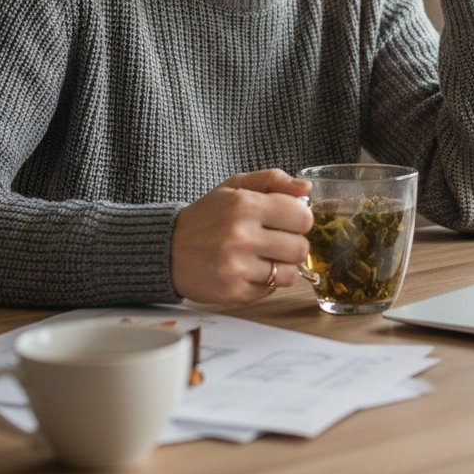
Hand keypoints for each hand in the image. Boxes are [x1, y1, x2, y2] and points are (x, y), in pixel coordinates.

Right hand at [170, 169, 312, 304]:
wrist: (167, 250)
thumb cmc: (206, 216)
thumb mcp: (235, 187)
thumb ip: (272, 180)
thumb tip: (306, 188)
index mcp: (245, 205)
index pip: (302, 217)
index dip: (299, 219)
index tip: (288, 220)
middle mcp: (241, 237)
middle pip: (300, 248)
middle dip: (293, 243)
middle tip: (277, 240)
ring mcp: (237, 268)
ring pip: (290, 274)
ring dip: (282, 266)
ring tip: (264, 256)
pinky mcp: (233, 293)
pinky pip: (271, 290)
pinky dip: (265, 281)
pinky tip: (249, 270)